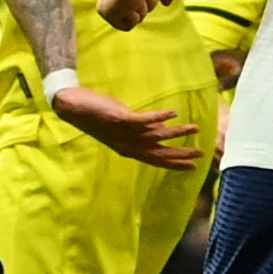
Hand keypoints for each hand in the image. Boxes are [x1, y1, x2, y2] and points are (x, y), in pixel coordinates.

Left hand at [53, 85, 203, 169]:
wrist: (72, 107)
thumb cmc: (97, 117)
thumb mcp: (121, 128)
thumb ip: (141, 131)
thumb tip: (162, 128)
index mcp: (128, 149)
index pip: (156, 160)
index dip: (175, 164)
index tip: (193, 166)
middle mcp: (128, 144)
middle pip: (159, 152)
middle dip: (180, 153)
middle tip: (200, 153)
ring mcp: (124, 132)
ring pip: (156, 135)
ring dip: (177, 132)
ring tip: (194, 127)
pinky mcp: (120, 118)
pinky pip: (144, 120)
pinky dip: (160, 117)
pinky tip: (173, 113)